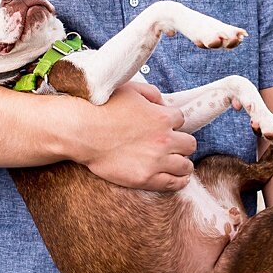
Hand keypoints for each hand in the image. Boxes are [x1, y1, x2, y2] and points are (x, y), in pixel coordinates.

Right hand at [74, 82, 194, 191]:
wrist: (83, 131)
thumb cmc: (102, 108)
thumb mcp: (130, 89)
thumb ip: (151, 93)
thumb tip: (162, 103)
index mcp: (162, 117)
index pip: (181, 120)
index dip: (173, 123)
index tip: (166, 127)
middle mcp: (164, 140)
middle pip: (189, 144)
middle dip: (181, 143)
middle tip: (172, 145)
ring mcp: (157, 161)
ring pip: (186, 165)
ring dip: (183, 162)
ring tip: (176, 163)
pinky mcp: (146, 178)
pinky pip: (174, 183)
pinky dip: (179, 180)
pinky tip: (177, 178)